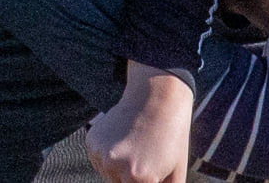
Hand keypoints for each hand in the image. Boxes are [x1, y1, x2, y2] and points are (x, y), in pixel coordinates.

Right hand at [87, 62, 192, 182]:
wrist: (158, 95)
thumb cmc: (172, 134)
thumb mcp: (177, 170)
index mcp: (141, 179)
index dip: (142, 182)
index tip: (143, 176)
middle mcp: (117, 168)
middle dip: (132, 181)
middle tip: (146, 160)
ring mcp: (101, 155)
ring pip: (108, 176)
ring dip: (120, 169)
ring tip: (139, 146)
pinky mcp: (92, 143)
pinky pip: (99, 160)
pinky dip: (109, 155)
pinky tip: (126, 138)